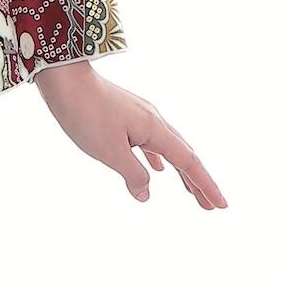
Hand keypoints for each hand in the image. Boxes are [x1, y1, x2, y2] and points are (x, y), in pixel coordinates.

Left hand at [34, 60, 226, 208]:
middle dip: (198, 182)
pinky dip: (160, 159)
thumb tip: (146, 194)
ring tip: (189, 192)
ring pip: (168, 149)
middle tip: (212, 206)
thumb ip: (133, 175)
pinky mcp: (126, 115)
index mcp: (154, 129)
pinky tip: (158, 169)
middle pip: (184, 156)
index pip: (188, 162)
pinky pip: (151, 142)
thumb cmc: (85, 113)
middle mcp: (153, 121)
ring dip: (181, 172)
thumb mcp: (109, 151)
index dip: (205, 185)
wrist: (64, 79)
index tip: (220, 205)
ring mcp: (140, 116)